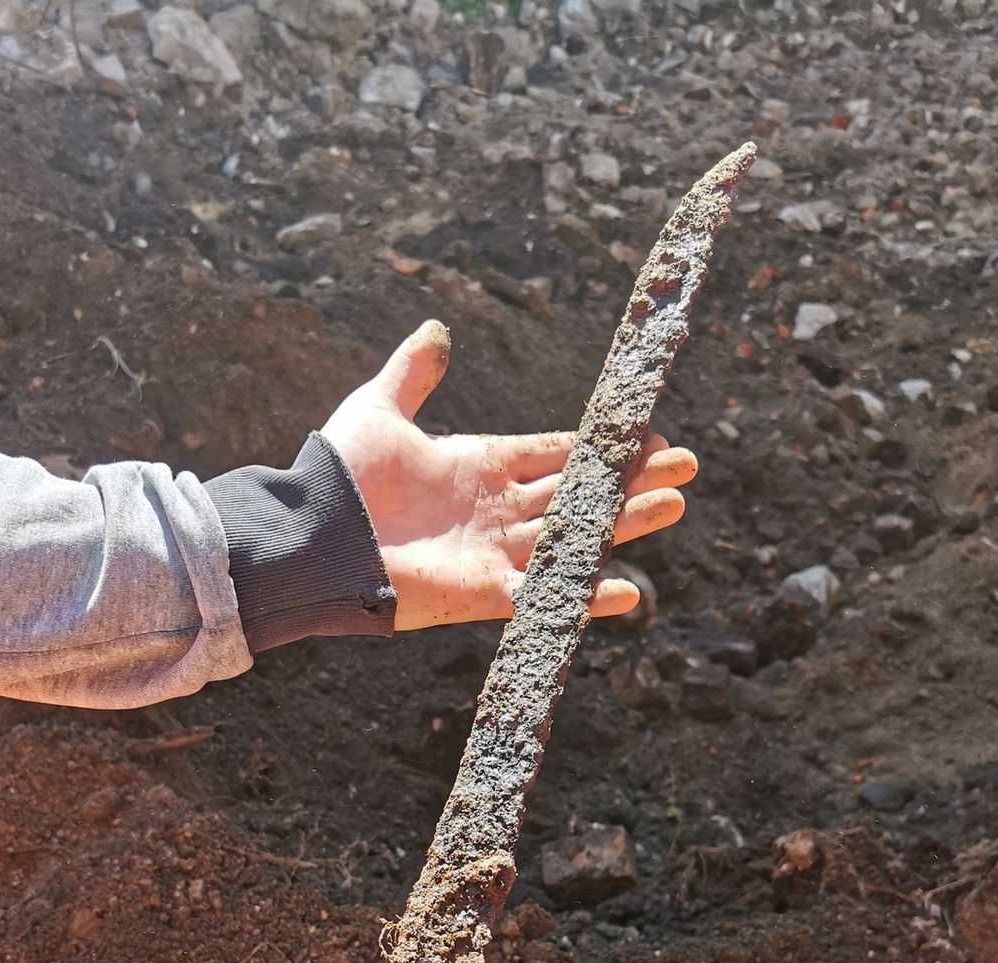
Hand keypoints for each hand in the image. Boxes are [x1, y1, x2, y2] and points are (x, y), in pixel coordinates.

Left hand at [321, 320, 697, 630]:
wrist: (312, 536)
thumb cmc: (340, 476)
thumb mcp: (379, 409)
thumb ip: (413, 374)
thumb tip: (437, 333)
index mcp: (480, 464)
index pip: (555, 453)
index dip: (601, 447)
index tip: (649, 436)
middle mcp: (496, 510)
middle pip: (578, 494)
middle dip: (632, 483)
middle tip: (685, 472)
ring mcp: (494, 553)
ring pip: (574, 536)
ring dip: (624, 524)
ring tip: (673, 507)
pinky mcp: (482, 593)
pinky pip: (543, 595)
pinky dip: (583, 595)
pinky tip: (628, 591)